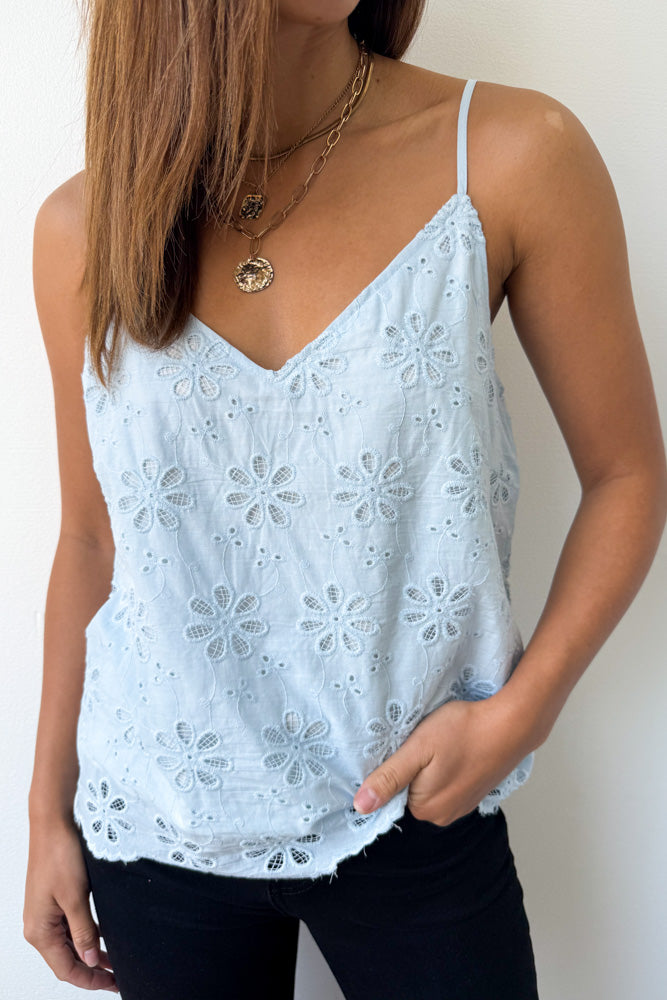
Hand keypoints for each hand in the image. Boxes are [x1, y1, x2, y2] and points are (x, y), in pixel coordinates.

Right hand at [23, 817, 118, 991]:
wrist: (53, 823)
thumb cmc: (59, 854)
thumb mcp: (76, 897)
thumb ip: (84, 932)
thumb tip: (89, 961)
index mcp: (40, 931)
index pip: (66, 969)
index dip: (90, 981)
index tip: (113, 985)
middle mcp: (39, 926)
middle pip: (66, 960)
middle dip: (91, 971)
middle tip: (118, 978)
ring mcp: (45, 914)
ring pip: (69, 945)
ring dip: (90, 955)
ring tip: (115, 964)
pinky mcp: (53, 901)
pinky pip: (70, 928)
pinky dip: (86, 937)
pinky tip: (103, 940)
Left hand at [352, 692, 536, 824]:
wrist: (511, 724)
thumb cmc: (464, 731)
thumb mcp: (417, 749)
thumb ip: (389, 778)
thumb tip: (361, 806)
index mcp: (425, 809)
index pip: (392, 793)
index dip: (395, 767)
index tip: (407, 747)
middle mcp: (443, 816)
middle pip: (411, 792)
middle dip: (413, 768)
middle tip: (425, 743)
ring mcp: (462, 807)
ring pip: (430, 787)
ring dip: (431, 768)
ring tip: (443, 745)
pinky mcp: (475, 794)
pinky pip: (449, 785)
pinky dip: (448, 769)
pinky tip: (455, 750)